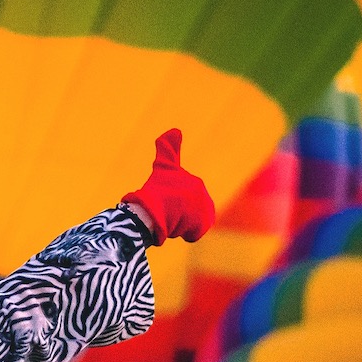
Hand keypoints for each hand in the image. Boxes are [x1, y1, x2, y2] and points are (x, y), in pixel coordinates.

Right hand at [120, 129, 214, 244]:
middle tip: (163, 209)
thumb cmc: (156, 189)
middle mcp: (203, 193)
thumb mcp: (162, 166)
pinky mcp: (204, 223)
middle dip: (175, 210)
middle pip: (185, 206)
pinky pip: (193, 231)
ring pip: (188, 219)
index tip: (166, 199)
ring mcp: (205, 208)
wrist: (156, 211)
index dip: (171, 196)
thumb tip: (176, 129)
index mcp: (194, 181)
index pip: (185, 191)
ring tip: (169, 218)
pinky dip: (183, 232)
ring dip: (178, 221)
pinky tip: (175, 227)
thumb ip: (167, 147)